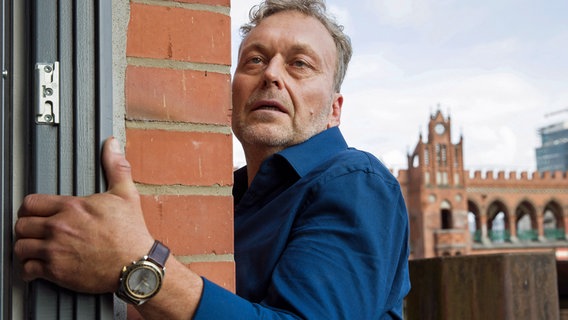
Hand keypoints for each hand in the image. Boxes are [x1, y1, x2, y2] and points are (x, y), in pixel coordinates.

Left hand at [14, 137, 154, 293]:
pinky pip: (27, 270)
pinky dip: (28, 270)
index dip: (30, 208)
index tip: (35, 213)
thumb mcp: (126, 194)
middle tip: (32, 231)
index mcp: (71, 207)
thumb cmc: (131, 233)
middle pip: (21, 224)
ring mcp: (55, 250)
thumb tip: (111, 146)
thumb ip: (115, 167)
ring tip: (31, 248)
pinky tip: (34, 268)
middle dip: (25, 227)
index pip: (31, 203)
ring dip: (24, 247)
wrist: (135, 264)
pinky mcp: (56, 271)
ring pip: (20, 247)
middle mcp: (58, 227)